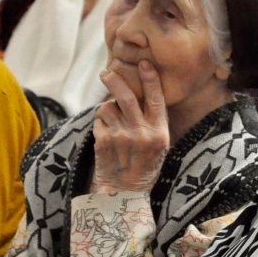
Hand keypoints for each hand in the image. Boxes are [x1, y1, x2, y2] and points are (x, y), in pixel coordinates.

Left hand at [91, 61, 169, 194]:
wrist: (124, 193)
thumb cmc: (144, 167)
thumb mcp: (159, 146)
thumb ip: (152, 122)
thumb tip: (138, 93)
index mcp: (159, 132)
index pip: (156, 99)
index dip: (150, 79)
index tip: (144, 63)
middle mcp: (141, 133)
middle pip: (126, 96)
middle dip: (114, 80)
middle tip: (106, 72)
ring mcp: (121, 137)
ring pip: (108, 107)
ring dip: (107, 110)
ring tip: (112, 123)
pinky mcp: (103, 141)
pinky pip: (98, 120)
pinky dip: (100, 123)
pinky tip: (106, 135)